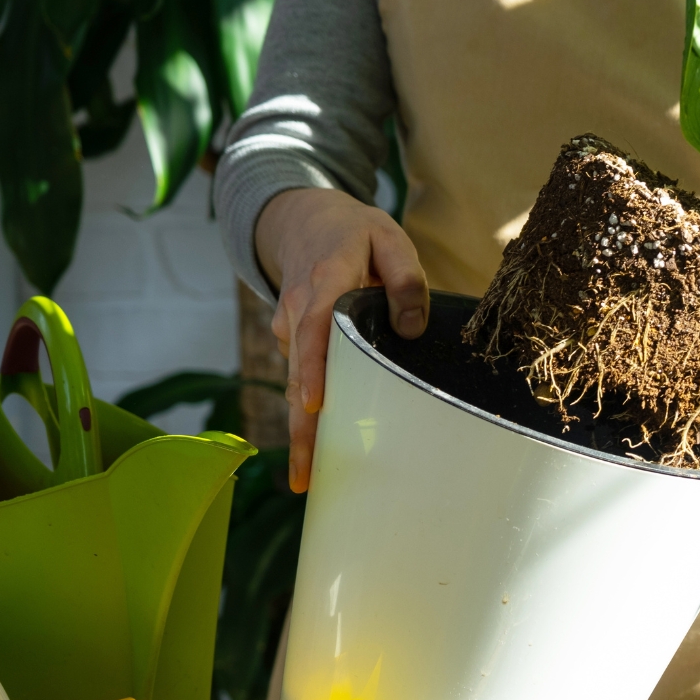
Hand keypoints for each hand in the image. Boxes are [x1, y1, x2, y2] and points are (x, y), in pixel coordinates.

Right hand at [256, 187, 428, 492]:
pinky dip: (306, 413)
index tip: (314, 407)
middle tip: (306, 477)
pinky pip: (299, 381)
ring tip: (310, 480)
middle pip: (298, 376)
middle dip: (301, 428)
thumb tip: (411, 329)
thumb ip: (406, 279)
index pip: (316, 331)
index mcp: (324, 283)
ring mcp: (288, 328)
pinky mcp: (290, 342)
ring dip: (301, 431)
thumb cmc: (353, 232)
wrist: (300, 218)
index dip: (314, 370)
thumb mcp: (390, 238)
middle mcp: (297, 311)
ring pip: (294, 385)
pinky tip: (318, 452)